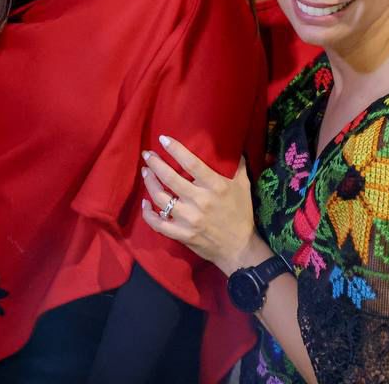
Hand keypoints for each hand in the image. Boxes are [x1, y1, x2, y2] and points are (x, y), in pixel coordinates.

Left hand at [140, 136, 263, 275]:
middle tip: (147, 154)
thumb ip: (237, 166)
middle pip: (170, 179)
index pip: (192, 164)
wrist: (239, 248)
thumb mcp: (244, 186)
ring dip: (150, 183)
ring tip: (146, 172)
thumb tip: (232, 145)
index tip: (163, 139)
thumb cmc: (241, 214)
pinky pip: (159, 224)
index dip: (176, 150)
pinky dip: (148, 214)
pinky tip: (144, 204)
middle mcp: (200, 201)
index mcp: (216, 187)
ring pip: (161, 199)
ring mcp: (189, 220)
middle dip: (155, 164)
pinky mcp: (182, 234)